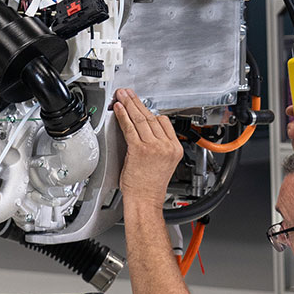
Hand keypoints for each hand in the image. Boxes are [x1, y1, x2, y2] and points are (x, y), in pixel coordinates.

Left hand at [113, 88, 182, 208]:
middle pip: (150, 117)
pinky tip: (118, 108)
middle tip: (128, 93)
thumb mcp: (163, 163)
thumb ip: (159, 146)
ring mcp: (154, 147)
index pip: (163, 122)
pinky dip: (123, 116)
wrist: (145, 200)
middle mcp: (166, 146)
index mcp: (174, 148)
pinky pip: (130, 128)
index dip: (149, 111)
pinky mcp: (140, 150)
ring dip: (128, 105)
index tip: (140, 104)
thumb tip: (145, 131)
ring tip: (121, 96)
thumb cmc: (149, 186)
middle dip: (136, 102)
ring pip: (140, 120)